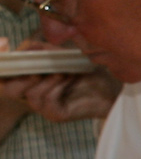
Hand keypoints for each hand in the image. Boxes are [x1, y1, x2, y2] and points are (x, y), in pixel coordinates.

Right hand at [0, 41, 117, 121]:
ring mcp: (43, 108)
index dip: (1, 62)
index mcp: (29, 82)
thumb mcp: (60, 56)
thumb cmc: (86, 72)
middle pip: (8, 89)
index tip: (4, 43)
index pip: (3, 77)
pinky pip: (45, 99)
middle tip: (36, 66)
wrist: (112, 88)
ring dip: (45, 79)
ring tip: (62, 71)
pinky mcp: (55, 115)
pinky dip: (55, 86)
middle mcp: (32, 96)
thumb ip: (40, 50)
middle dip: (19, 75)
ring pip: (29, 93)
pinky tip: (67, 78)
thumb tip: (23, 47)